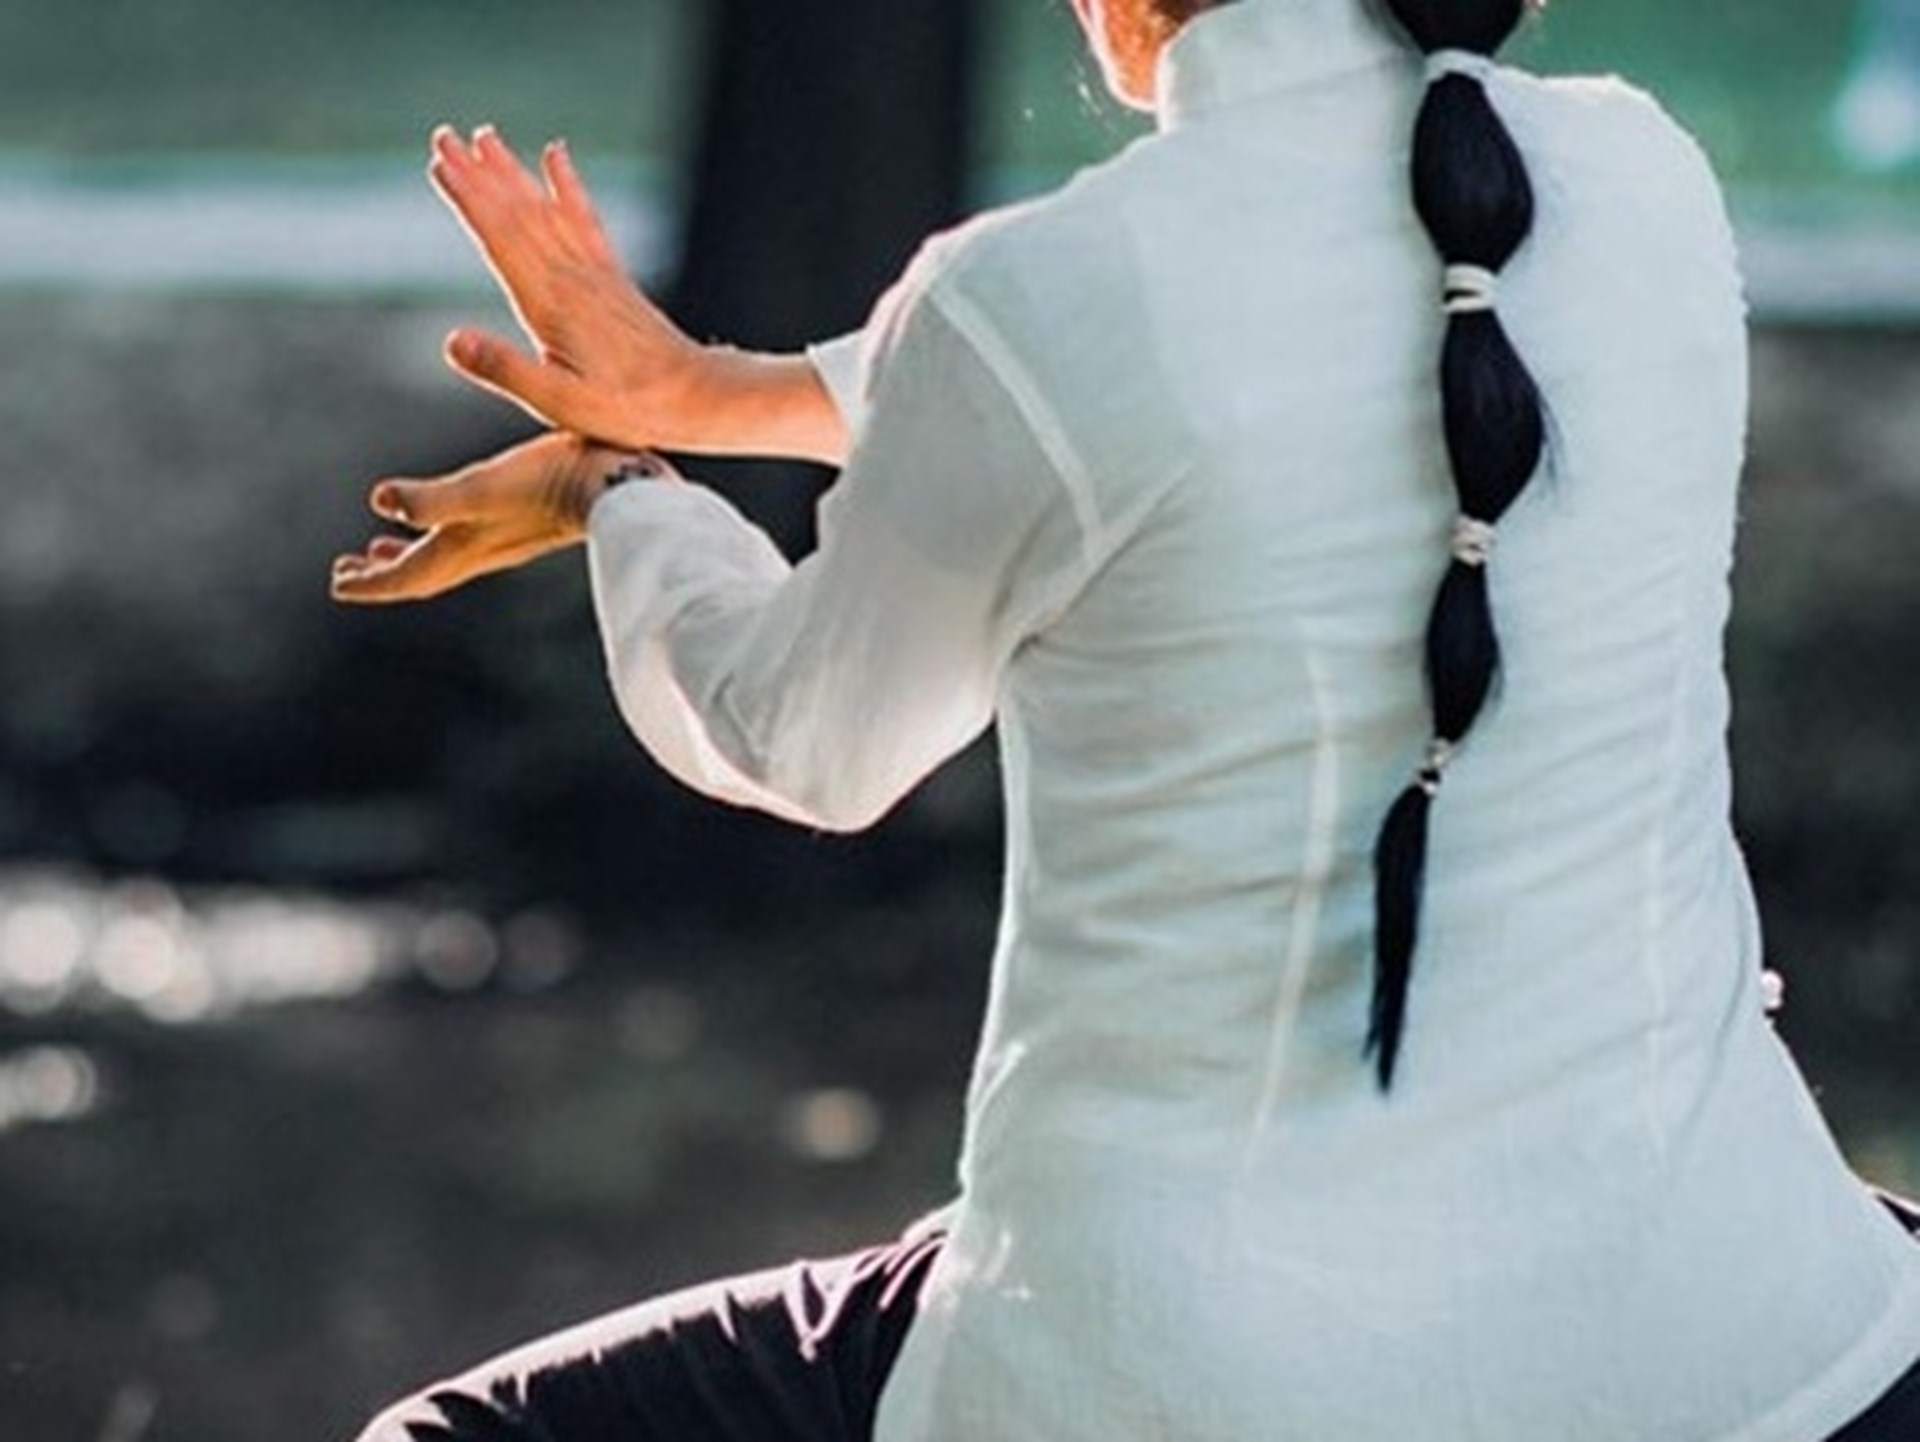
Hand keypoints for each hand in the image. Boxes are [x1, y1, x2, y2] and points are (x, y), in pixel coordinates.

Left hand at [331, 432, 671, 605]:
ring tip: (381, 550)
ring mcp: (503, 539)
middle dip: (382, 574)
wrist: (618, 485)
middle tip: (347, 571)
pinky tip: (448, 519)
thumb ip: (432, 498)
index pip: (407, 577)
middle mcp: (481, 551)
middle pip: (420, 573)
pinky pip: (466, 540)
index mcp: (465, 547)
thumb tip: (380, 502)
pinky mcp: (523, 522)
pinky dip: (440, 537)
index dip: (371, 583)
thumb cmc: (553, 481)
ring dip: (409, 557)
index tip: (338, 583)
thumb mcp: (485, 486)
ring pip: (442, 558)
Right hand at [428, 125, 713, 451]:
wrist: (696, 397)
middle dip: (478, 174)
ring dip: (512, 172)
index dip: (468, 200)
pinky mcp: (612, 278)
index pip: (500, 239)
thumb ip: (504, 370)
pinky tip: (556, 156)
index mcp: (550, 305)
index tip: (439, 164)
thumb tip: (452, 341)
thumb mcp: (557, 402)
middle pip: (516, 214)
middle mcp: (571, 278)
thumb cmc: (627, 408)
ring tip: (485, 138)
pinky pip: (584, 219)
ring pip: (545, 209)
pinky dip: (567, 185)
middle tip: (443, 136)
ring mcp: (594, 274)